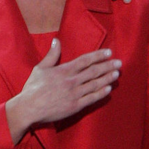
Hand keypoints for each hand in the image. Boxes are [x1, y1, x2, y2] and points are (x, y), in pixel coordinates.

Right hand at [5, 38, 120, 142]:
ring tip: (116, 74)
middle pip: (94, 71)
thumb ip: (51, 55)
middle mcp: (71, 81)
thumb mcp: (40, 68)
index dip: (98, 56)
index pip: (85, 61)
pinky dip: (101, 93)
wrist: (29, 108)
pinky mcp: (75, 106)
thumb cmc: (32, 88)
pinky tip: (108, 89)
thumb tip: (56, 40)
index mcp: (63, 70)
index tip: (109, 53)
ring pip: (95, 84)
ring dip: (107, 78)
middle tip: (119, 63)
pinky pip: (92, 98)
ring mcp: (74, 94)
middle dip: (108, 66)